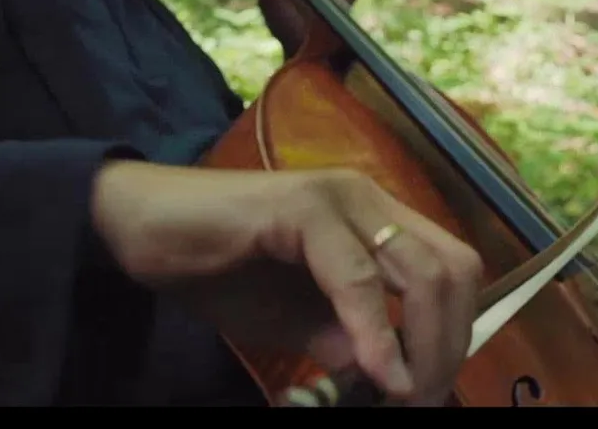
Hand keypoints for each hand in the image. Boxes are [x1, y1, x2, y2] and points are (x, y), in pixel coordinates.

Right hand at [91, 161, 482, 405]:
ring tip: (401, 396)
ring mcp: (340, 197)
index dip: (456, 334)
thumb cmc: (217, 270)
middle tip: (419, 400)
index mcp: (376, 218)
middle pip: (453, 271)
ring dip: (423, 346)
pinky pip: (357, 277)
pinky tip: (376, 374)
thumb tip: (391, 376)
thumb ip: (345, 340)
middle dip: (448, 346)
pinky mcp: (303, 207)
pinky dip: (375, 333)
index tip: (428, 390)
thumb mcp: (295, 321)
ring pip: (422, 271)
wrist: (141, 230)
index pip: (454, 270)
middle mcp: (370, 199)